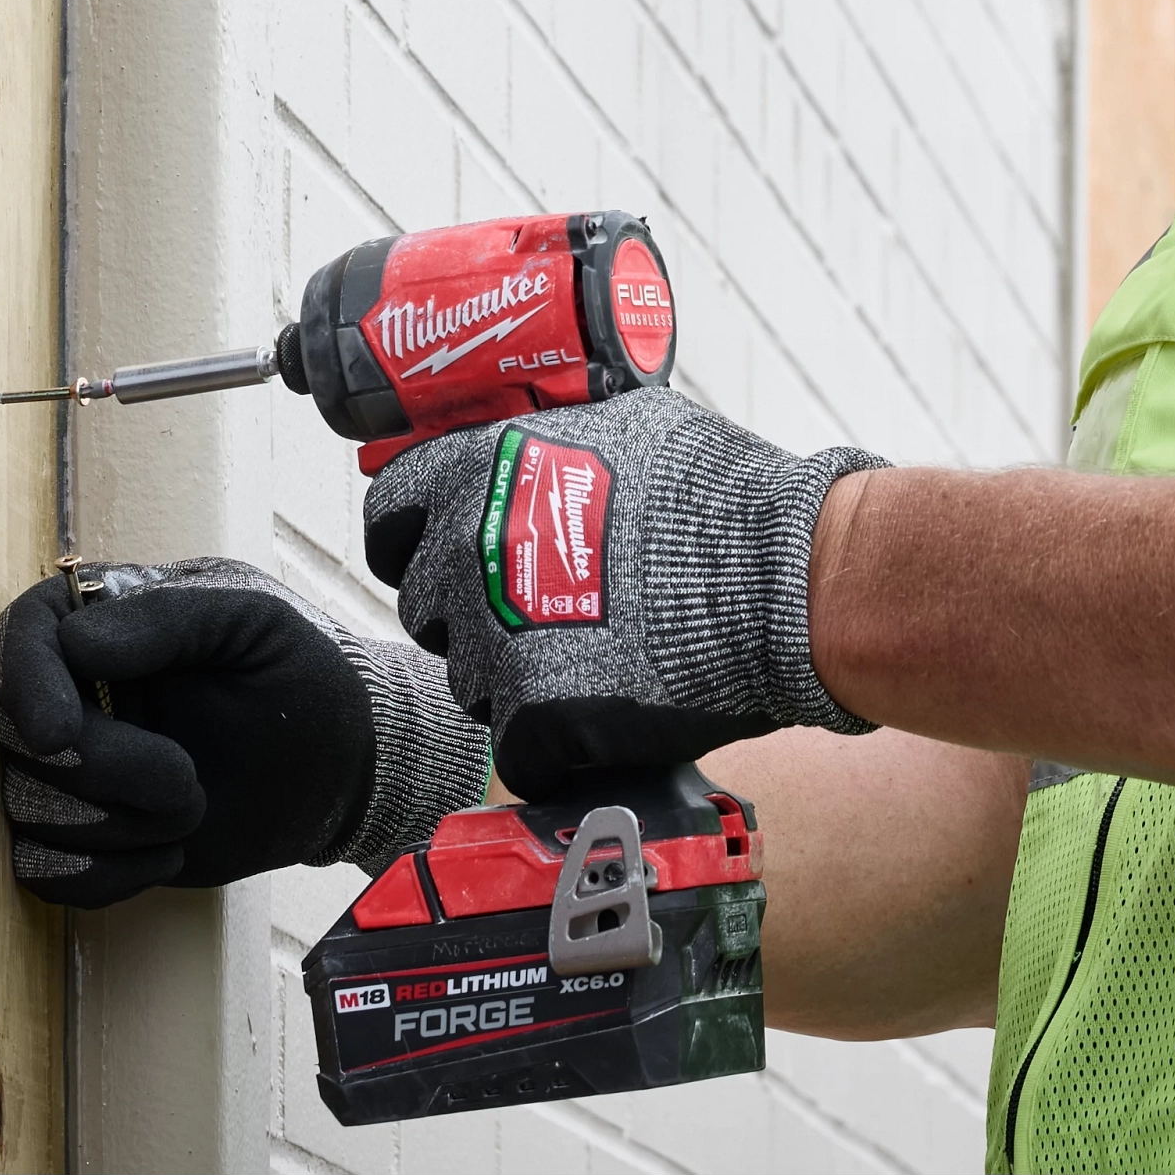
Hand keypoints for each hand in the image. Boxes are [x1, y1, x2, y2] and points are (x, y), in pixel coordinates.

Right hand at [0, 557, 486, 906]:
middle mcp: (70, 691)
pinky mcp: (83, 837)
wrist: (336, 766)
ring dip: (110, 826)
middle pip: (14, 737)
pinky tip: (169, 855)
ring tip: (190, 809)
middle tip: (184, 780)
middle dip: (97, 770)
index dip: (26, 685)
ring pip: (22, 809)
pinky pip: (41, 872)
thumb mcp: (255, 622)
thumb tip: (75, 643)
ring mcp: (71, 769)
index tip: (58, 732)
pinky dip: (103, 876)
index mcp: (105, 619)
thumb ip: (170, 615)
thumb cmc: (299, 674)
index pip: (22, 637)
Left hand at [367, 384, 884, 790]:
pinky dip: (556, 743)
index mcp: (480, 471)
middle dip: (472, 614)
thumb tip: (528, 450)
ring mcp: (494, 636)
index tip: (442, 554)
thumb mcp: (626, 426)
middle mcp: (468, 550)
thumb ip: (551, 444)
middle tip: (542, 614)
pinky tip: (610, 711)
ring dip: (516, 680)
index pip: (388, 512)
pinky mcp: (533, 714)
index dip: (413, 538)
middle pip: (424, 605)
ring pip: (469, 681)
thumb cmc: (724, 497)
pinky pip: (515, 748)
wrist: (785, 579)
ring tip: (595, 659)